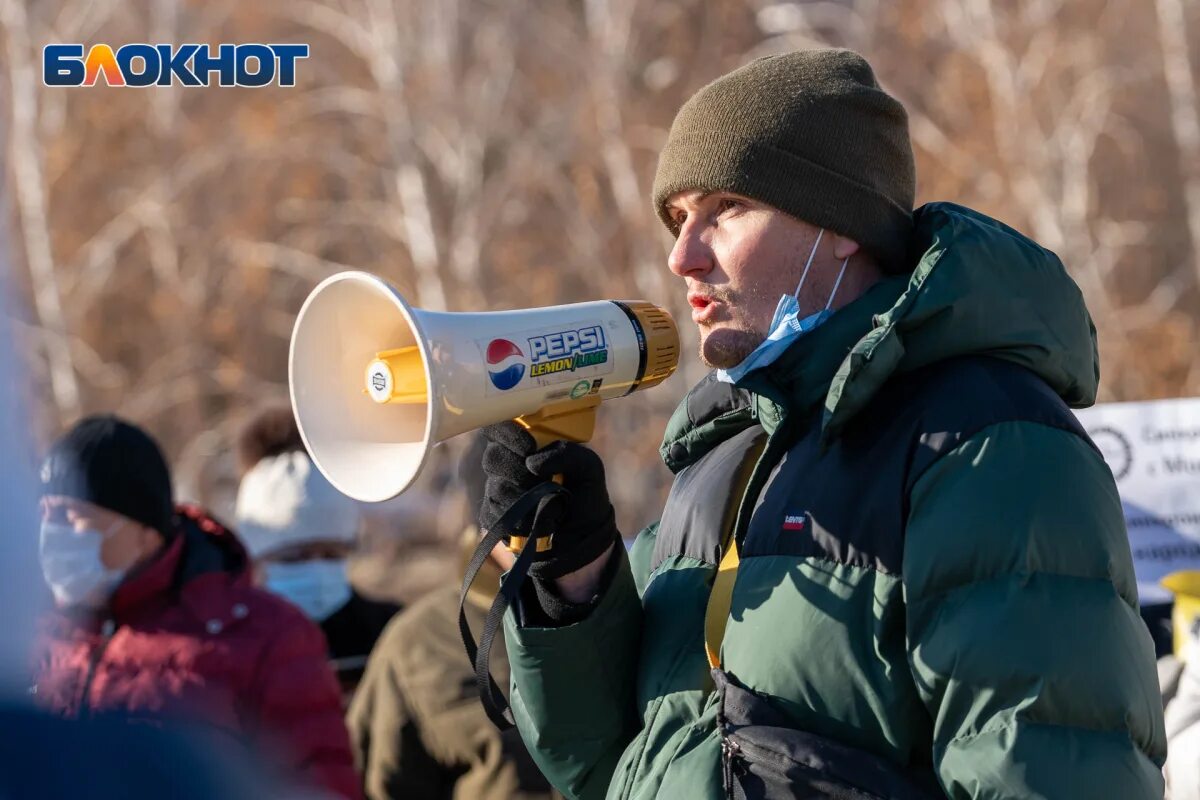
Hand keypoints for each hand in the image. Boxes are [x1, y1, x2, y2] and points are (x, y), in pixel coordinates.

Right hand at [479, 422, 618, 591]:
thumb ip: (567, 453)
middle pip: (493, 457)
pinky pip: (496, 514)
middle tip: (542, 480)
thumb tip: (533, 462)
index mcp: (525, 443)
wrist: (582, 535)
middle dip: (520, 470)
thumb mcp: (589, 467)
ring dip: (526, 497)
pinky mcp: (494, 516)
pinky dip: (521, 519)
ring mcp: (497, 490)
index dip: (507, 434)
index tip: (528, 446)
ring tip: (549, 502)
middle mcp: (506, 464)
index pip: (499, 427)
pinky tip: (539, 521)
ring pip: (497, 487)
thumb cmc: (585, 493)